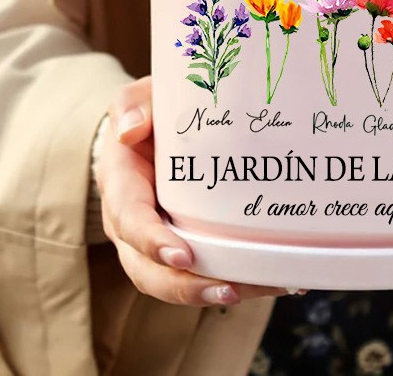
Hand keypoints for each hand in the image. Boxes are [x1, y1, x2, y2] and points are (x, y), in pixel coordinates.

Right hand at [97, 77, 289, 306]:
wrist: (152, 128)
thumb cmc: (148, 114)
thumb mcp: (138, 100)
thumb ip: (132, 107)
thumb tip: (131, 130)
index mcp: (121, 186)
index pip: (130, 221)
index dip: (153, 242)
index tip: (183, 255)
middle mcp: (132, 224)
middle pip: (147, 271)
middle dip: (184, 288)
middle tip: (227, 289)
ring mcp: (156, 240)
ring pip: (172, 282)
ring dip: (211, 293)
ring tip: (254, 289)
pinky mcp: (183, 244)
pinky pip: (200, 272)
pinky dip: (233, 280)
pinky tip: (271, 278)